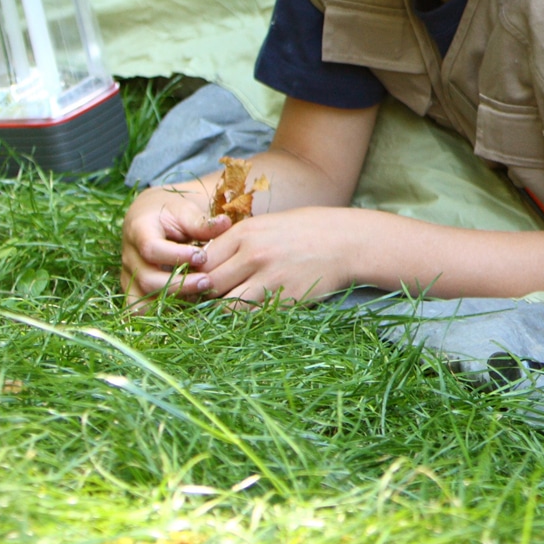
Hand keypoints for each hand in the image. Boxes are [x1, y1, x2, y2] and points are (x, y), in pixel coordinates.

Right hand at [121, 186, 218, 303]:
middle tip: (207, 281)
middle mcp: (128, 256)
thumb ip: (200, 222)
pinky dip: (162, 312)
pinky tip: (187, 307)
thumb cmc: (172, 211)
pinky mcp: (134, 290)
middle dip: (179, 284)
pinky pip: (141, 310)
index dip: (177, 256)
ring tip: (198, 297)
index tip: (202, 256)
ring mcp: (128, 276)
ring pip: (140, 300)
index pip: (151, 248)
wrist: (154, 216)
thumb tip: (224, 223)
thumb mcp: (185, 210)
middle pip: (146, 279)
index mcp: (138, 230)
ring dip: (170, 303)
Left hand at [178, 205, 371, 304]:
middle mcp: (252, 254)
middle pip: (210, 284)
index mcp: (245, 232)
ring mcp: (268, 278)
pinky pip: (252, 316)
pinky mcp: (284, 299)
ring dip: (222, 310)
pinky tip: (249, 314)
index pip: (203, 260)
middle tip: (203, 302)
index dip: (195, 274)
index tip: (197, 282)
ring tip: (224, 312)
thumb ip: (238, 241)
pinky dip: (245, 319)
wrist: (347, 242)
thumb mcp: (267, 224)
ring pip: (226, 305)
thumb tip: (207, 260)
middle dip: (204, 295)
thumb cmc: (307, 230)